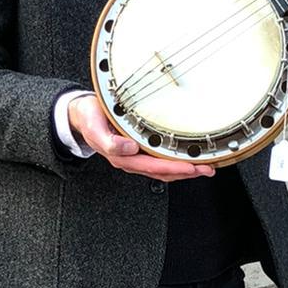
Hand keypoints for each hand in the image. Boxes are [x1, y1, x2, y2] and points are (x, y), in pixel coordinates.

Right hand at [68, 93, 214, 180]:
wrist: (81, 114)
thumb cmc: (89, 118)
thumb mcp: (94, 126)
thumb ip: (109, 141)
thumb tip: (129, 148)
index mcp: (121, 156)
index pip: (153, 166)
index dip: (174, 168)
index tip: (191, 166)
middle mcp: (130, 160)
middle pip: (163, 172)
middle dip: (186, 172)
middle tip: (207, 169)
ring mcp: (135, 157)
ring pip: (164, 170)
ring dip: (185, 170)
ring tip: (203, 168)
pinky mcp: (139, 151)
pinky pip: (160, 162)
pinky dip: (176, 163)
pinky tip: (187, 161)